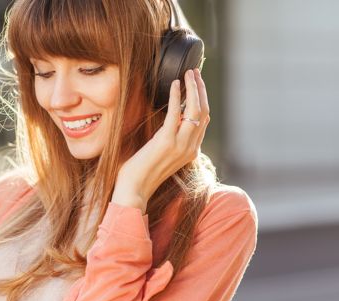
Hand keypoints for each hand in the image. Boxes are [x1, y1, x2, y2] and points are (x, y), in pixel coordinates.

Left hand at [114, 68, 209, 207]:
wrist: (134, 190)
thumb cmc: (142, 173)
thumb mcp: (162, 155)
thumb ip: (170, 141)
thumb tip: (168, 123)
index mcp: (191, 151)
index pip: (204, 120)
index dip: (203, 98)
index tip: (197, 83)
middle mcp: (190, 148)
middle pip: (204, 111)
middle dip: (201, 89)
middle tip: (194, 72)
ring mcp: (180, 145)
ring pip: (196, 110)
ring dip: (193, 88)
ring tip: (188, 73)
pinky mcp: (166, 142)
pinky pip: (176, 113)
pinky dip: (177, 96)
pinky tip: (174, 84)